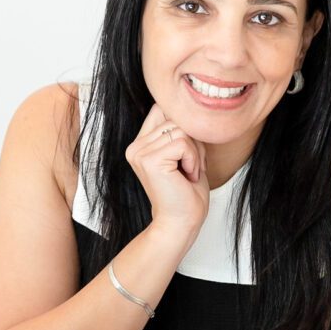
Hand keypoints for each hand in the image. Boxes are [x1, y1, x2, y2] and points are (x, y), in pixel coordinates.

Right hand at [125, 103, 209, 239]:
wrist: (181, 223)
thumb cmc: (186, 193)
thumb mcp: (184, 154)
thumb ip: (179, 130)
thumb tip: (185, 106)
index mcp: (140, 143)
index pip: (162, 109)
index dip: (183, 127)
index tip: (186, 156)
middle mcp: (135, 146)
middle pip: (176, 119)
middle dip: (193, 143)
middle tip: (189, 168)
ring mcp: (140, 152)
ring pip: (182, 130)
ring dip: (195, 153)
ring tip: (187, 173)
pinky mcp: (149, 159)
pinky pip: (183, 142)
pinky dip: (193, 159)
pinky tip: (187, 176)